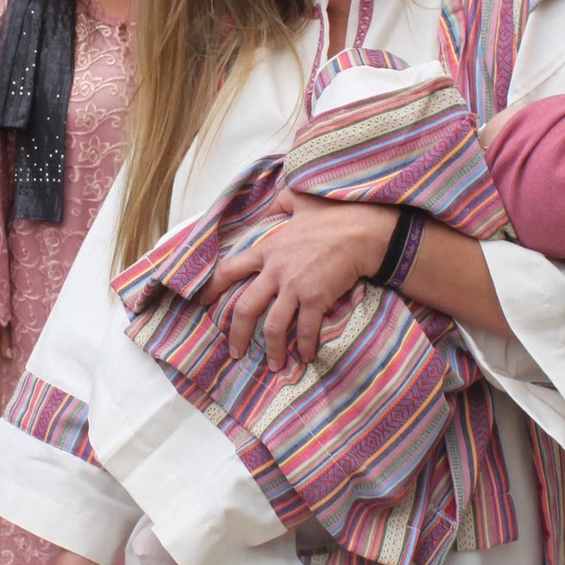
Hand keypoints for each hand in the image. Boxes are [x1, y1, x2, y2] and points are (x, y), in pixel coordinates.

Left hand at [198, 187, 393, 369]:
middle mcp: (275, 270)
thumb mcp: (300, 200)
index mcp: (266, 249)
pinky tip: (305, 357)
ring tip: (273, 365)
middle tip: (234, 351)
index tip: (203, 303)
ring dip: (272, 349)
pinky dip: (305, 346)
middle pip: (245, 308)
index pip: (229, 270)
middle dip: (236, 334)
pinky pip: (305, 329)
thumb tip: (274, 199)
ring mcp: (295, 286)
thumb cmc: (332, 215)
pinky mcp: (316, 298)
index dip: (212, 288)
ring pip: (273, 325)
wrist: (360, 231)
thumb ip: (282, 202)